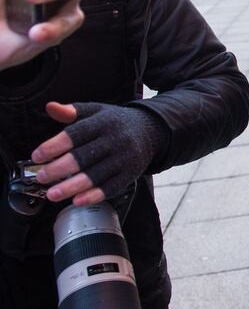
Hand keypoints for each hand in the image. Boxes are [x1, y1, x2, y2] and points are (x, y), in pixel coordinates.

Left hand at [31, 102, 167, 205]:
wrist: (151, 131)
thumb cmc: (116, 123)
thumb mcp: (96, 111)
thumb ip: (72, 111)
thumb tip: (50, 107)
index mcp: (104, 122)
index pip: (77, 134)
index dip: (55, 146)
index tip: (37, 156)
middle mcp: (116, 139)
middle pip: (85, 156)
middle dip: (60, 168)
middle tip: (41, 177)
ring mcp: (125, 158)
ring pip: (96, 175)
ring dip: (72, 187)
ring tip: (53, 194)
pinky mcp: (131, 173)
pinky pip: (112, 187)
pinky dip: (94, 195)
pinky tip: (77, 201)